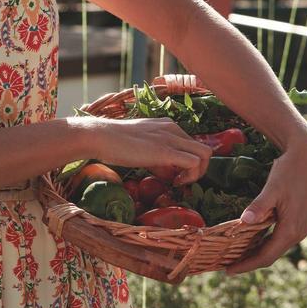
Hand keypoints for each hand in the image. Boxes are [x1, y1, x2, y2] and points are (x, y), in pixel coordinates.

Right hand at [77, 116, 211, 183]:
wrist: (102, 136)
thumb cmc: (115, 143)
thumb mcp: (142, 145)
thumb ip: (157, 155)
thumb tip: (168, 172)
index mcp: (168, 125)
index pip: (192, 144)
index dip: (189, 162)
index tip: (176, 175)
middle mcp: (173, 128)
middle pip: (204, 149)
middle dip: (199, 169)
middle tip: (182, 180)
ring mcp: (171, 138)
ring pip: (205, 154)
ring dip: (198, 173)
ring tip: (180, 181)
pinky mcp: (166, 151)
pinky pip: (194, 162)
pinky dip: (191, 176)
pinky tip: (175, 182)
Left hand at [225, 138, 306, 274]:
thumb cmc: (289, 170)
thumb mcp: (272, 187)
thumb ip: (259, 206)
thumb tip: (244, 221)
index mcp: (292, 229)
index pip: (266, 255)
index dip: (246, 264)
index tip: (228, 270)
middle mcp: (300, 232)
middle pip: (271, 254)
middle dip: (250, 261)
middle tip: (227, 265)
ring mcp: (303, 226)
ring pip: (277, 246)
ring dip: (258, 251)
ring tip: (237, 255)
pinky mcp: (302, 219)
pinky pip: (282, 237)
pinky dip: (266, 241)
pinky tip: (253, 238)